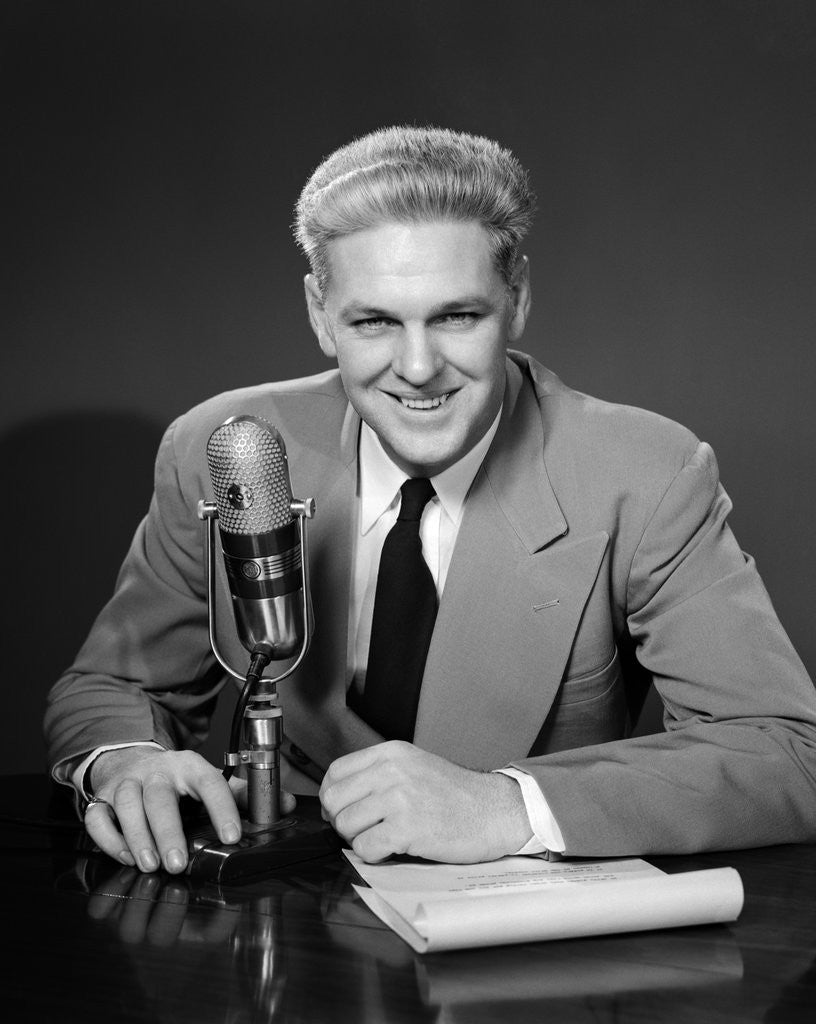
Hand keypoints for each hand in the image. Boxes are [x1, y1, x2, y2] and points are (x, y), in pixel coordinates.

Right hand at [85, 747, 294, 874]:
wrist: (130, 760)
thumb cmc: (175, 779)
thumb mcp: (207, 780)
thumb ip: (242, 795)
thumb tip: (286, 805)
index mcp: (190, 766)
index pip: (210, 782)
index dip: (223, 807)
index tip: (233, 837)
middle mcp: (157, 771)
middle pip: (160, 796)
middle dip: (169, 830)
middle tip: (178, 863)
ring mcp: (127, 783)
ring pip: (127, 805)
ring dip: (137, 837)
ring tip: (150, 865)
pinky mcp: (102, 798)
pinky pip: (99, 818)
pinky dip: (109, 839)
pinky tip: (125, 857)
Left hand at [319, 741, 531, 863]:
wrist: (495, 810)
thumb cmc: (457, 795)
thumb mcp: (415, 766)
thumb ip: (380, 774)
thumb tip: (340, 799)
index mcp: (391, 752)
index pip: (336, 772)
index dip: (333, 797)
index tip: (342, 810)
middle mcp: (391, 770)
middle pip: (334, 800)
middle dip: (342, 821)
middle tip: (363, 830)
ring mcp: (399, 798)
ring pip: (346, 825)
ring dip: (359, 839)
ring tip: (384, 838)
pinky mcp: (407, 828)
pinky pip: (365, 848)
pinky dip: (374, 855)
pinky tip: (394, 849)